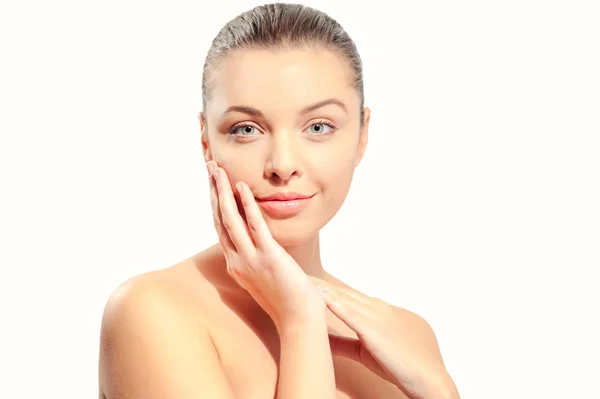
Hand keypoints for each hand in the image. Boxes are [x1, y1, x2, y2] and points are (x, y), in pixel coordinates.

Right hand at [207, 160, 324, 329]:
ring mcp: (250, 260)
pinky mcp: (268, 257)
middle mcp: (237, 261)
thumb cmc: (287, 299)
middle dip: (213, 192)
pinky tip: (242, 187)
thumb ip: (257, 258)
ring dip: (222, 192)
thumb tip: (259, 242)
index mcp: (236, 264)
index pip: (221, 228)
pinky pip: (255, 226)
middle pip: (220, 220)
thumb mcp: (264, 277)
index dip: (215, 204)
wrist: (299, 319)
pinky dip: (247, 205)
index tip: (213, 184)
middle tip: (209, 168)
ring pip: (230, 220)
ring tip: (217, 170)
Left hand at [309, 277, 458, 398]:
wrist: (430, 379)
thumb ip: (343, 342)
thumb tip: (319, 339)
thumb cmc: (403, 366)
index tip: (305, 280)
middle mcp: (377, 309)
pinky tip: (321, 297)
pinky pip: (352, 316)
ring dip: (321, 288)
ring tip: (298, 278)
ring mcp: (378, 318)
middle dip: (317, 282)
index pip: (346, 295)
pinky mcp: (376, 332)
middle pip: (341, 292)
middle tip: (294, 271)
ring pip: (343, 299)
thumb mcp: (367, 351)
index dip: (325, 288)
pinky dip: (336, 305)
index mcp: (378, 311)